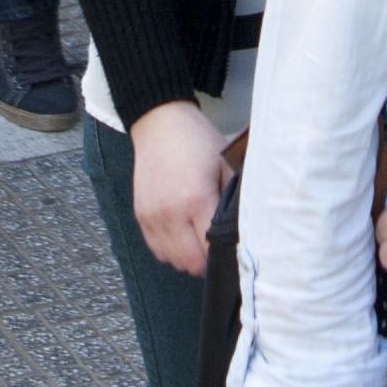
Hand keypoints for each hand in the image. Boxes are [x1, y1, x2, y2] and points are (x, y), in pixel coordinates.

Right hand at [130, 101, 230, 277]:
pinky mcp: (141, 217)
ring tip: (201, 240)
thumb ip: (233, 200)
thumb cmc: (198, 142)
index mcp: (196, 200)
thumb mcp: (226, 165)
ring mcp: (152, 217)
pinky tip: (184, 235)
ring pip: (173, 261)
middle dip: (208, 261)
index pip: (212, 250)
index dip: (226, 255)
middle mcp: (170, 214)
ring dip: (189, 258)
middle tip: (220, 247)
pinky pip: (157, 250)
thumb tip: (245, 229)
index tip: (235, 250)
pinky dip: (171, 251)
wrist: (160, 123)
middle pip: (191, 263)